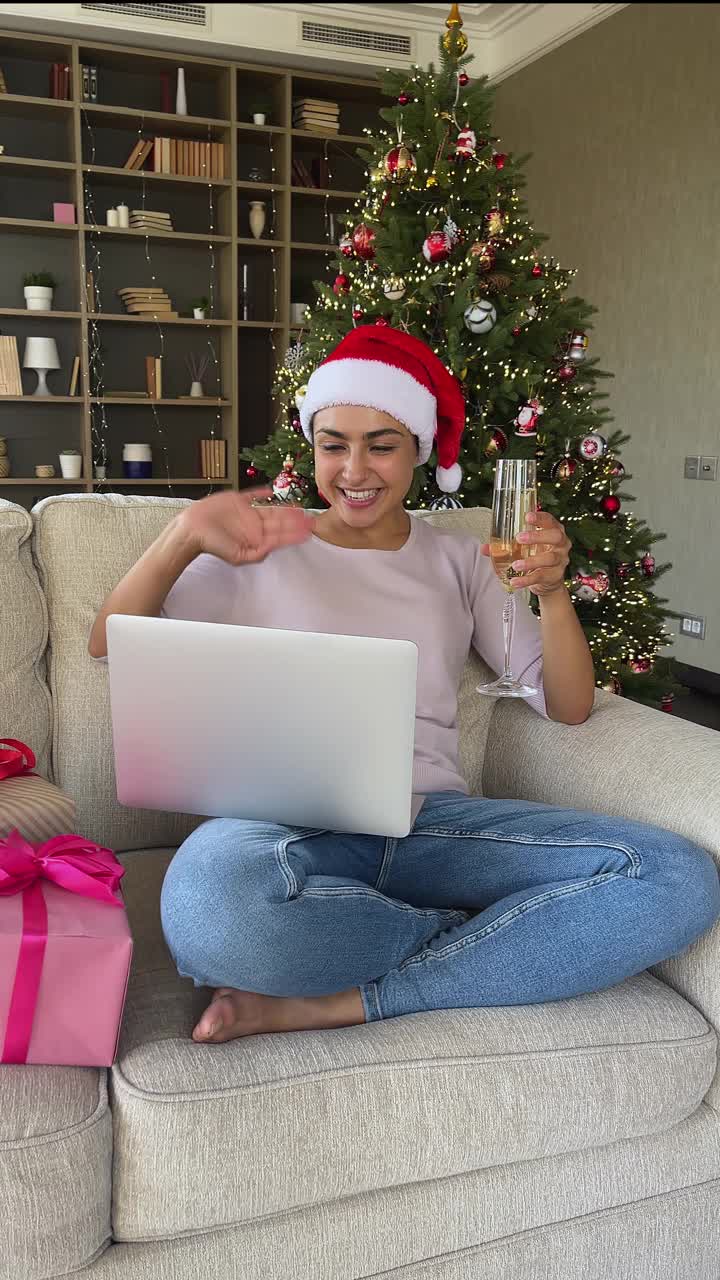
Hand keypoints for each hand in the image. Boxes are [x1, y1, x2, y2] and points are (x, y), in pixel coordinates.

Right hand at [176, 487, 316, 566]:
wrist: (193, 530)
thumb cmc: (213, 545)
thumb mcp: (238, 556)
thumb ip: (257, 553)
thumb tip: (274, 548)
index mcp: (256, 538)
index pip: (279, 535)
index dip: (294, 533)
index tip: (309, 531)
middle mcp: (254, 525)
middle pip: (279, 522)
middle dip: (295, 521)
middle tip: (312, 519)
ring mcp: (247, 512)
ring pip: (271, 509)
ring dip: (285, 508)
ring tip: (300, 507)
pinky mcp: (237, 500)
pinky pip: (252, 495)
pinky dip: (262, 492)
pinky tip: (271, 490)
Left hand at [481, 509, 570, 597]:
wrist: (548, 580)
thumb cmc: (536, 556)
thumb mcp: (524, 548)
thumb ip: (505, 546)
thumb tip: (484, 548)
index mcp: (553, 531)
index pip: (549, 520)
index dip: (540, 518)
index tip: (527, 516)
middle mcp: (561, 544)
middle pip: (555, 536)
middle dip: (537, 536)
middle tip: (520, 538)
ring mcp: (560, 560)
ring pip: (549, 558)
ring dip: (531, 561)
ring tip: (515, 565)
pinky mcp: (555, 576)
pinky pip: (541, 577)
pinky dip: (527, 579)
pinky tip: (515, 581)